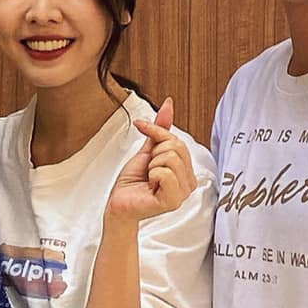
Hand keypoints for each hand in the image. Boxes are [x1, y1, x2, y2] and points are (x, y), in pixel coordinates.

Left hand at [105, 98, 196, 220]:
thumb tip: (168, 104)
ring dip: (152, 165)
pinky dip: (152, 175)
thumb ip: (160, 130)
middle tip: (148, 169)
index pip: (179, 141)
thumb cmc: (132, 181)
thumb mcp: (148, 150)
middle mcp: (189, 183)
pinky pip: (166, 173)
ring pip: (171, 159)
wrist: (118, 202)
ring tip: (149, 179)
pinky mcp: (173, 201)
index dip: (158, 135)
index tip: (144, 132)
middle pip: (176, 148)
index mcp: (187, 171)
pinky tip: (150, 186)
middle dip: (155, 153)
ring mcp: (182, 193)